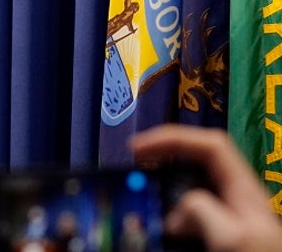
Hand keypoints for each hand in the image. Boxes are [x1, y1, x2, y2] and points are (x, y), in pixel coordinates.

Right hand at [130, 124, 281, 251]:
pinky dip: (168, 220)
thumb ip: (201, 210)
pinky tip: (156, 230)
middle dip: (163, 162)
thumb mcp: (231, 237)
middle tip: (134, 169)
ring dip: (163, 194)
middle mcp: (235, 199)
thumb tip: (176, 209)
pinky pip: (188, 219)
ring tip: (140, 201)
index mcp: (243, 189)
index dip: (173, 139)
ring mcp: (227, 219)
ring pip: (189, 192)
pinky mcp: (218, 238)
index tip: (138, 149)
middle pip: (196, 164)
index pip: (209, 146)